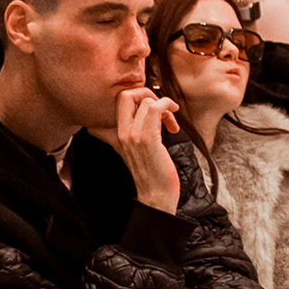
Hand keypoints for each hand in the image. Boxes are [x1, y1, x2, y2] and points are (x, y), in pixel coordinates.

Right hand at [108, 85, 182, 212]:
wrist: (156, 195)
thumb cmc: (151, 172)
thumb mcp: (133, 150)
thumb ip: (127, 133)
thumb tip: (135, 116)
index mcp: (115, 134)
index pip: (116, 101)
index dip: (136, 97)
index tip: (151, 109)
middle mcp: (120, 132)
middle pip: (125, 94)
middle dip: (147, 93)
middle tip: (161, 108)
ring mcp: (132, 135)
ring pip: (145, 100)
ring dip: (164, 105)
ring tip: (171, 122)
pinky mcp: (146, 138)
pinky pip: (155, 108)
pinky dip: (168, 108)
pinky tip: (174, 125)